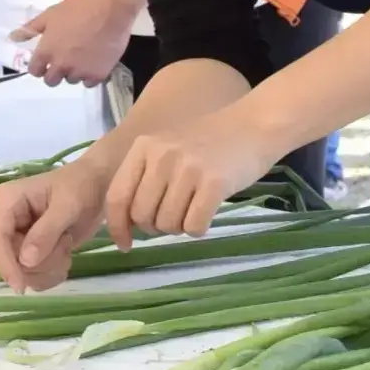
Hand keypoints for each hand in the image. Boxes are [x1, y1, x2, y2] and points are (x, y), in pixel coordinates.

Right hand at [0, 157, 107, 292]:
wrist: (96, 186)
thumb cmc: (81, 187)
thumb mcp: (67, 206)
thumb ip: (46, 232)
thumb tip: (25, 261)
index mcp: (7, 200)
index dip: (6, 263)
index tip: (21, 286)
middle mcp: (5, 218)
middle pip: (8, 258)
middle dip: (39, 262)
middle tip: (65, 246)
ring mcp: (15, 235)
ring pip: (21, 270)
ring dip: (49, 267)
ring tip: (67, 245)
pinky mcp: (26, 249)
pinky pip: (31, 275)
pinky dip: (51, 272)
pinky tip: (65, 254)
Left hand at [11, 0, 135, 86]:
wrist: (109, 10)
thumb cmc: (77, 9)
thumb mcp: (49, 15)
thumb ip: (30, 29)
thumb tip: (13, 38)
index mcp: (46, 52)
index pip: (35, 71)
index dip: (39, 66)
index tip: (46, 60)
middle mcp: (60, 66)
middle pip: (51, 81)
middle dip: (55, 72)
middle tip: (65, 58)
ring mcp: (80, 72)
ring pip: (71, 80)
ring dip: (74, 72)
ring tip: (82, 56)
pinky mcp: (98, 75)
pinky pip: (89, 83)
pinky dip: (90, 75)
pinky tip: (94, 62)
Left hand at [104, 109, 277, 250]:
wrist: (252, 125)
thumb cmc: (206, 143)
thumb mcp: (165, 150)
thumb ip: (143, 178)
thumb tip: (124, 224)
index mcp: (143, 148)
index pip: (117, 196)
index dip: (117, 226)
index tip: (125, 244)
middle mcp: (161, 156)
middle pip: (142, 216)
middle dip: (155, 226)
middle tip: (173, 215)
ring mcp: (188, 168)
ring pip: (167, 224)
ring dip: (179, 226)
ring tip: (193, 207)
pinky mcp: (214, 183)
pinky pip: (193, 226)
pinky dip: (198, 228)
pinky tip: (207, 211)